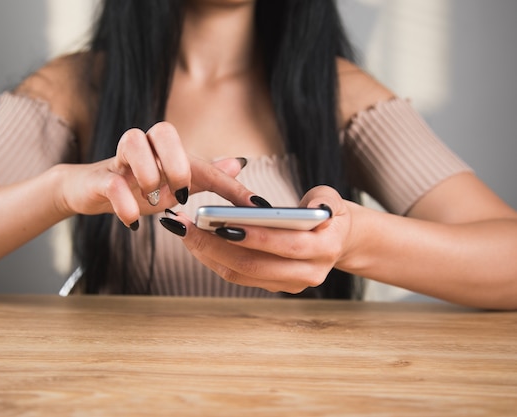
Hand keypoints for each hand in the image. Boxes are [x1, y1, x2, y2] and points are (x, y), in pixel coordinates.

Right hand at [51, 121, 254, 226]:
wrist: (90, 190)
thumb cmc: (137, 186)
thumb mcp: (174, 184)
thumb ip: (205, 175)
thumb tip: (238, 163)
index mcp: (167, 152)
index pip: (204, 164)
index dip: (230, 186)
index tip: (254, 207)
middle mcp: (144, 148)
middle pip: (163, 130)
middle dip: (177, 162)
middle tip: (181, 193)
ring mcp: (119, 161)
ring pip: (132, 141)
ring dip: (148, 174)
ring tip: (152, 200)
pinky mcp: (99, 178)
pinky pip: (112, 182)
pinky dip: (125, 204)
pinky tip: (133, 221)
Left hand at [161, 185, 353, 292]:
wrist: (339, 240)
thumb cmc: (328, 212)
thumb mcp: (332, 199)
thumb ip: (323, 200)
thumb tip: (312, 208)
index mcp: (326, 248)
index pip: (287, 245)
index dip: (256, 237)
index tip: (224, 224)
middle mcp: (309, 273)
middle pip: (256, 265)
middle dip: (217, 246)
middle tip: (188, 227)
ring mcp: (290, 284)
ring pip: (242, 274)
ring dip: (208, 254)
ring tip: (184, 231)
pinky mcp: (273, 286)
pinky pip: (238, 276)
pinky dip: (214, 259)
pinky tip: (195, 241)